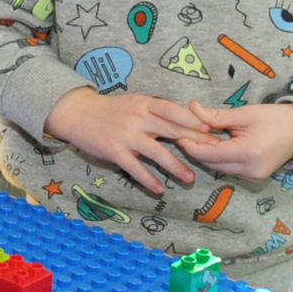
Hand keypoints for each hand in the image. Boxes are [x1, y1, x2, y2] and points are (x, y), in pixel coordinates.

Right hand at [45, 86, 208, 195]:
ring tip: (190, 178)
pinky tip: (159, 189)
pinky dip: (149, 180)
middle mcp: (138, 119)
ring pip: (158, 153)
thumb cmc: (111, 109)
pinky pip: (136, 168)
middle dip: (196, 143)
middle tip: (214, 154)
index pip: (175, 111)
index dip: (194, 121)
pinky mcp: (115, 151)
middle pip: (172, 131)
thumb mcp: (135, 103)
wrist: (77, 113)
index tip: (212, 131)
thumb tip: (188, 121)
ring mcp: (126, 136)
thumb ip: (158, 112)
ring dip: (176, 167)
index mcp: (145, 103)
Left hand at [177, 100, 292, 183]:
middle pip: (210, 163)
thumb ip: (215, 116)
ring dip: (206, 155)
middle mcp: (250, 169)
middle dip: (196, 149)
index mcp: (248, 153)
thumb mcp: (244, 113)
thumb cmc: (275, 118)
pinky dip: (219, 159)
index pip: (207, 154)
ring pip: (218, 168)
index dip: (189, 145)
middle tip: (185, 134)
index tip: (178, 134)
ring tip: (199, 138)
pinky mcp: (255, 177)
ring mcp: (254, 176)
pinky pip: (229, 169)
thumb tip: (191, 108)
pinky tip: (215, 146)